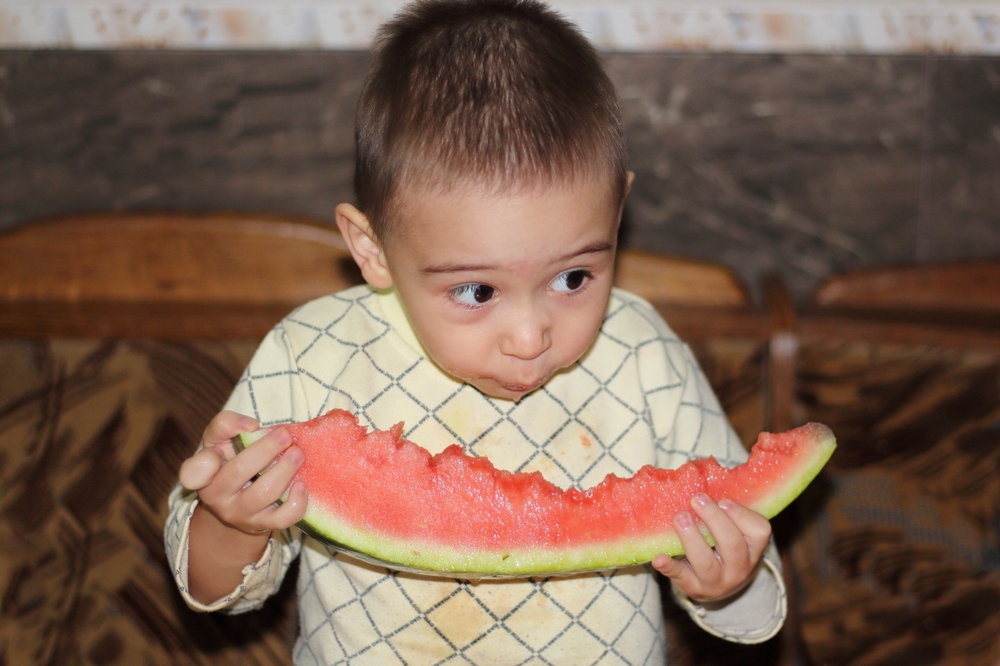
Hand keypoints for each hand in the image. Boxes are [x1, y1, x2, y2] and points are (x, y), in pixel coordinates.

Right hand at [180, 410, 307, 536]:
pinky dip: (296, 502)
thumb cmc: (230, 461)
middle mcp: (217, 496)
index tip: (223, 447)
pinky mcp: (262, 524)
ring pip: (264, 493)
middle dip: (266, 449)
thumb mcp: (220, 441)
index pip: (193, 472)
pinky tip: (301, 485)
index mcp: (202, 473)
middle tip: (284, 435)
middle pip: (239, 472)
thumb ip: (226, 424)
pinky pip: (282, 519)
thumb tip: (250, 426)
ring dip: (285, 469)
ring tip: (297, 453)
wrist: (237, 501)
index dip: (206, 461)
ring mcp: (240, 512)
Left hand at [651, 494, 770, 602]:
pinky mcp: (693, 589)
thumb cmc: (721, 546)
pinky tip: (658, 558)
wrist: (714, 585)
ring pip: (707, 563)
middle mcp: (739, 569)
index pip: (760, 531)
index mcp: (753, 549)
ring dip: (692, 538)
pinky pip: (680, 578)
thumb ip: (725, 510)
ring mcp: (717, 583)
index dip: (741, 514)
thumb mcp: (733, 532)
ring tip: (680, 518)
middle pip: (732, 545)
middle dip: (714, 520)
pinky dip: (669, 567)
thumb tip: (700, 474)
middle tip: (697, 500)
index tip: (722, 500)